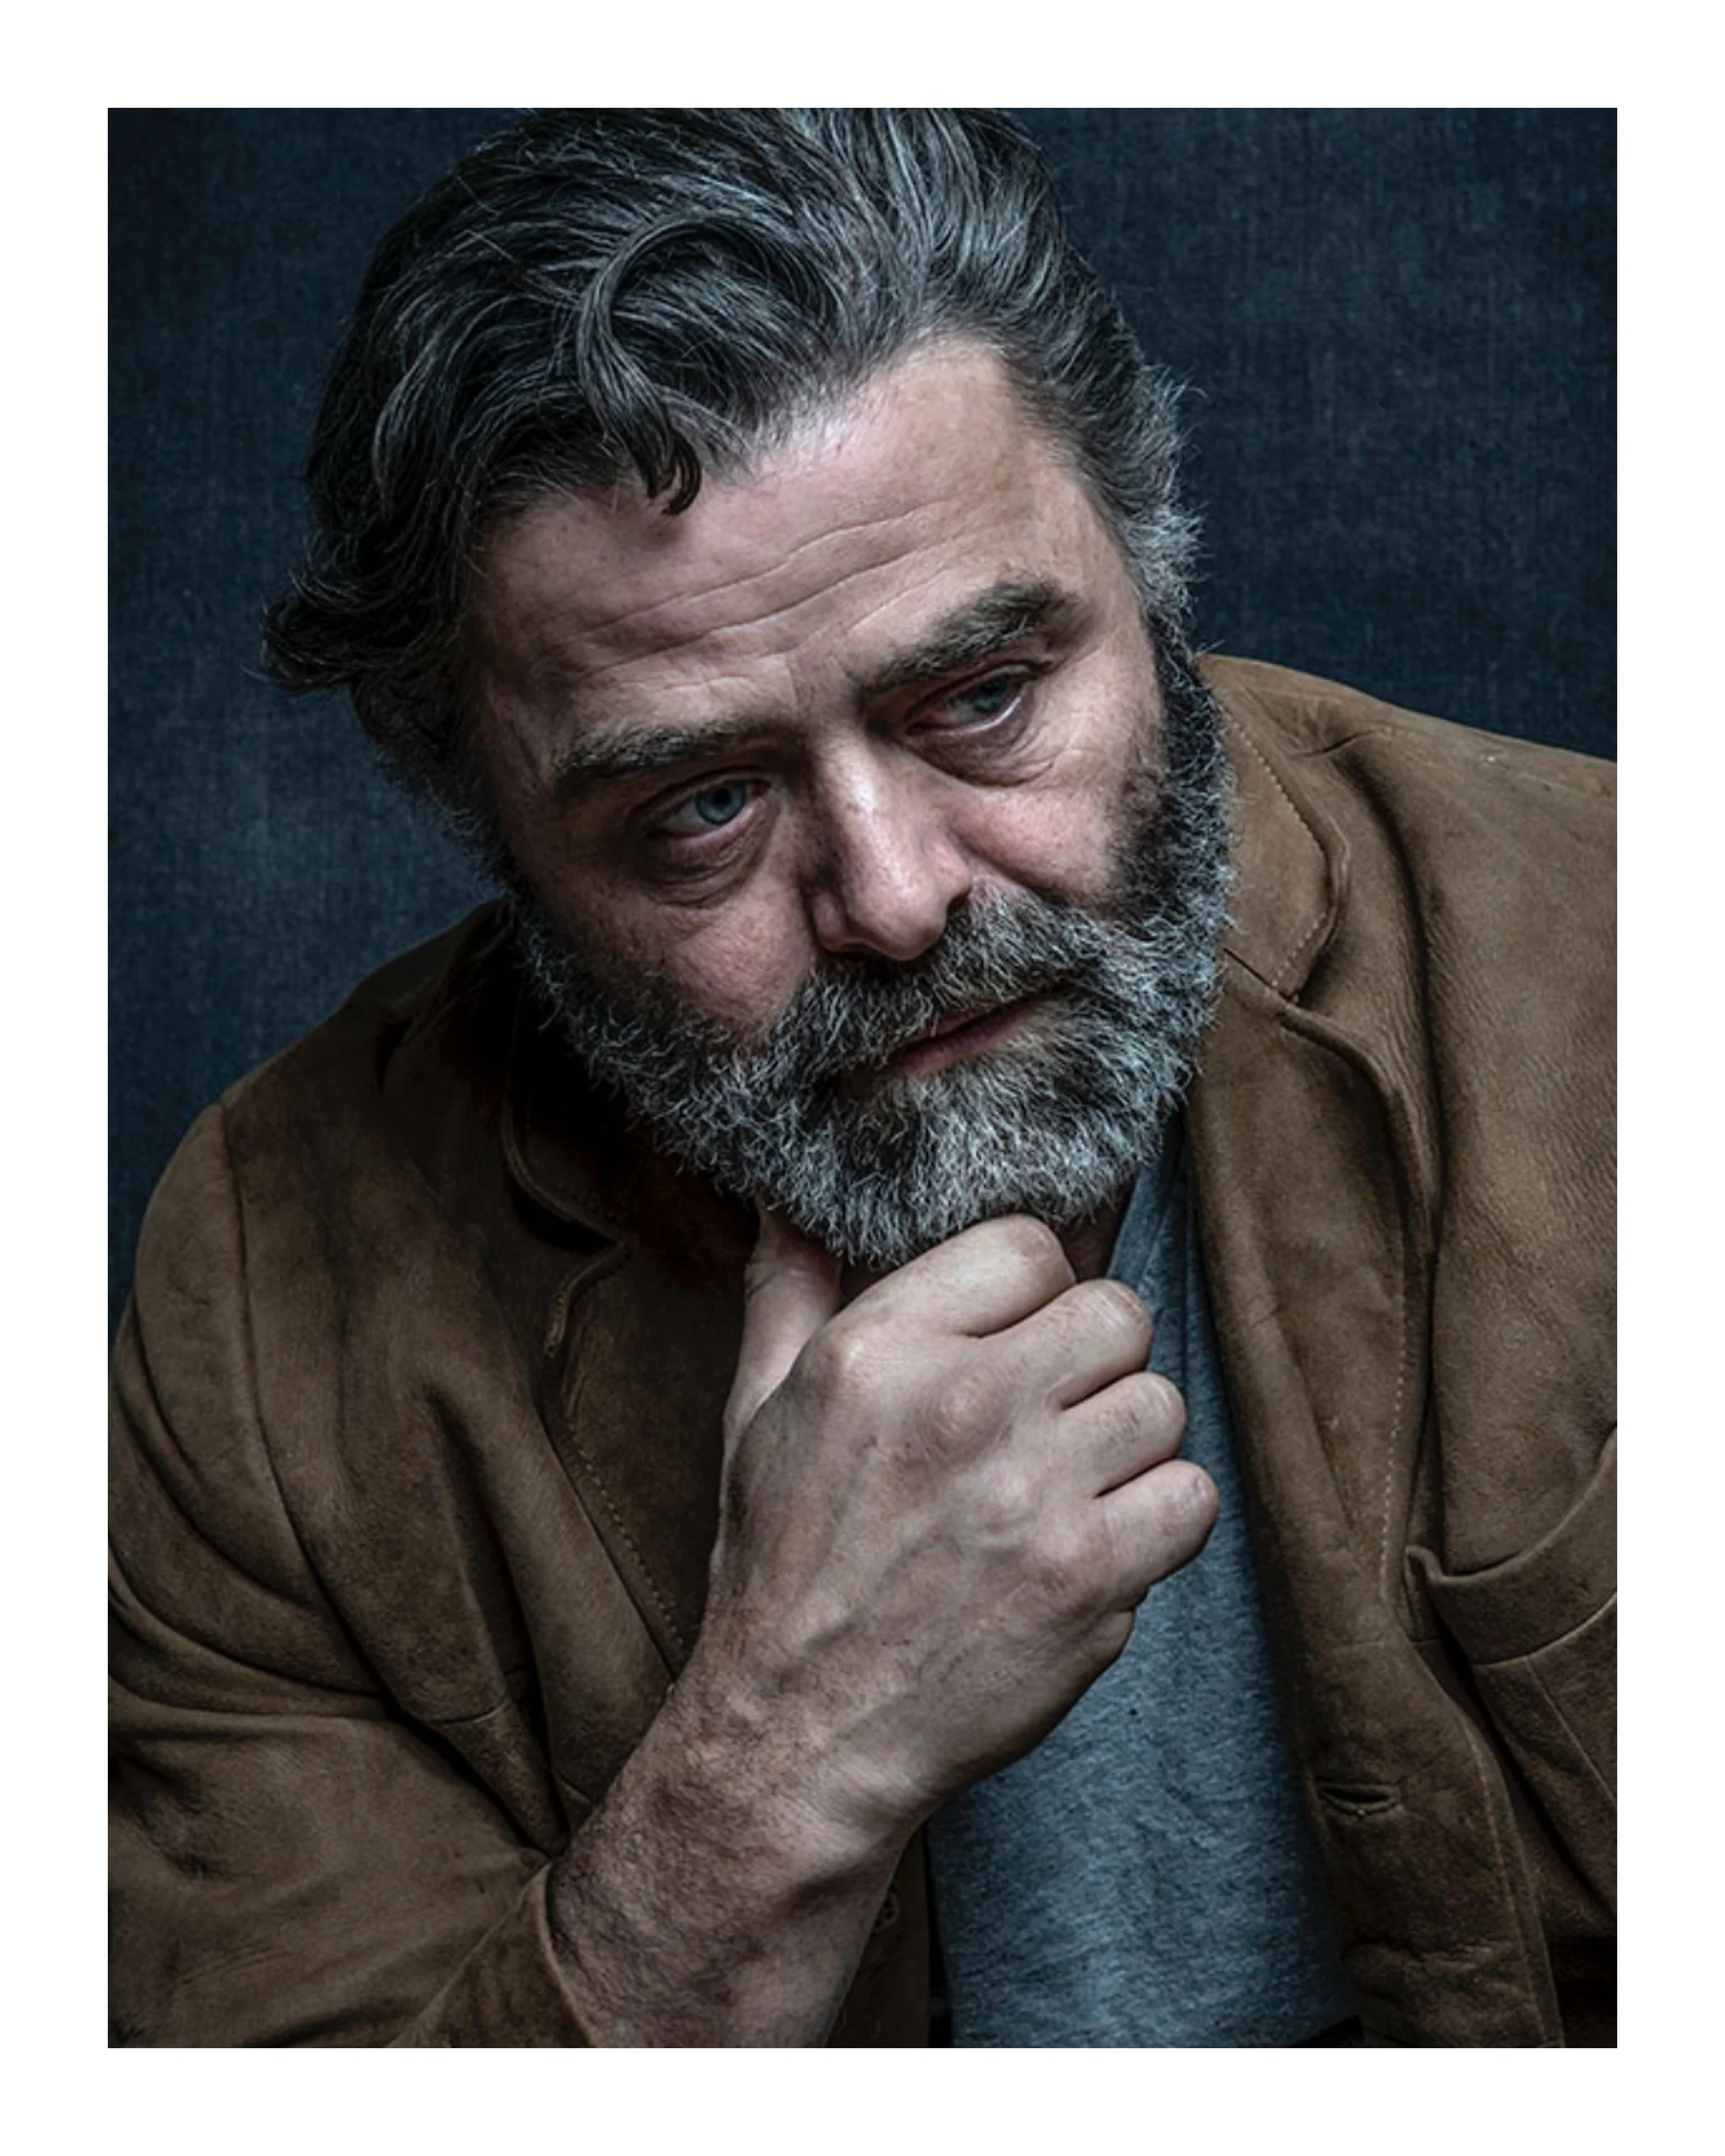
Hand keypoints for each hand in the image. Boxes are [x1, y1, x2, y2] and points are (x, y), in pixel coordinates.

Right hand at [683, 1207, 1219, 1868]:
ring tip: (1067, 1488)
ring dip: (1128, 1446)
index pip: (1029, 1244)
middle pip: (1117, 1313)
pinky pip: (1191, 1498)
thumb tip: (787, 1193)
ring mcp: (1030, 1491)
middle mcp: (959, 1404)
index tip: (1018, 1338)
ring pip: (1162, 1404)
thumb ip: (786, 1288)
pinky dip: (1160, 1524)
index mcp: (877, 1348)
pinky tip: (1098, 1546)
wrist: (801, 1736)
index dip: (1037, 1289)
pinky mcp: (1089, 1577)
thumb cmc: (784, 1568)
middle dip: (1096, 1360)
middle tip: (1054, 1414)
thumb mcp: (756, 1409)